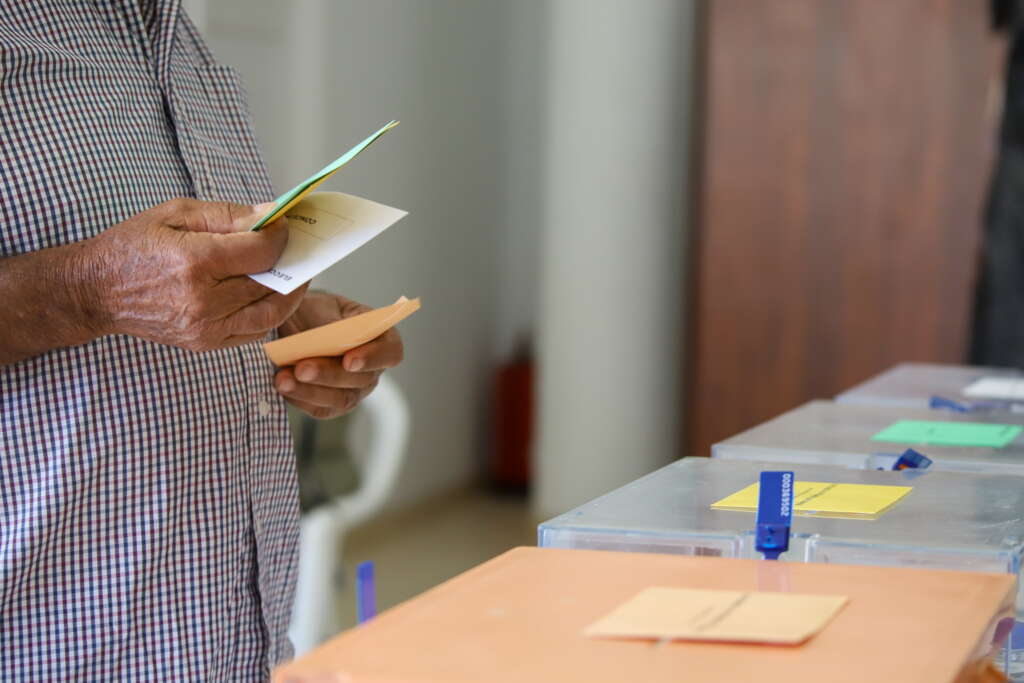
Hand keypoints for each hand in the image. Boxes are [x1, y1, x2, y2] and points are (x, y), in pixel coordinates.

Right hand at [82, 198, 307, 350]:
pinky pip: (253, 332)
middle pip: (269, 282)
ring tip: (295, 274)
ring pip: (269, 313)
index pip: (261, 252)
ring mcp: (205, 327)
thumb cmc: (135, 246)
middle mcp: (202, 300)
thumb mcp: (176, 214)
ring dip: (291, 294)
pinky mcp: (205, 343)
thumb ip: (228, 215)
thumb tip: (271, 214)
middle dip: (291, 262)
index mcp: (194, 262)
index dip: (280, 237)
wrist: (96, 291)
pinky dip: (269, 314)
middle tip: (299, 248)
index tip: (284, 226)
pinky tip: (271, 296)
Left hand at [274, 292, 403, 418]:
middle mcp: (372, 368)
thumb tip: (325, 338)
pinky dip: (300, 398)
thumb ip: (330, 323)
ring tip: (283, 379)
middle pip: (362, 380)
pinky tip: (283, 386)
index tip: (349, 360)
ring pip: (341, 399)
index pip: (391, 352)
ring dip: (311, 391)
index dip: (374, 358)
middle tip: (302, 368)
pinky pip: (321, 409)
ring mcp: (354, 390)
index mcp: (380, 337)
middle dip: (330, 375)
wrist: (292, 325)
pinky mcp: (332, 405)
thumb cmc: (314, 311)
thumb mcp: (322, 305)